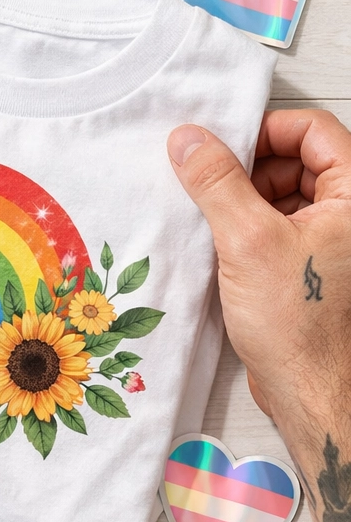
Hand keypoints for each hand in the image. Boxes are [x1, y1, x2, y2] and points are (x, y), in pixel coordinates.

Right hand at [167, 110, 350, 437]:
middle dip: (248, 166)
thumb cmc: (300, 326)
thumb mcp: (246, 238)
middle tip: (208, 181)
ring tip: (212, 216)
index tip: (221, 144)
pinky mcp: (311, 264)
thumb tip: (188, 140)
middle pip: (297, 158)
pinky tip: (220, 239)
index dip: (265, 131)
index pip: (313, 130)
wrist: (310, 392)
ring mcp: (333, 240)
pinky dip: (246, 223)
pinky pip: (277, 223)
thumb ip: (216, 181)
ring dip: (243, 196)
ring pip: (284, 191)